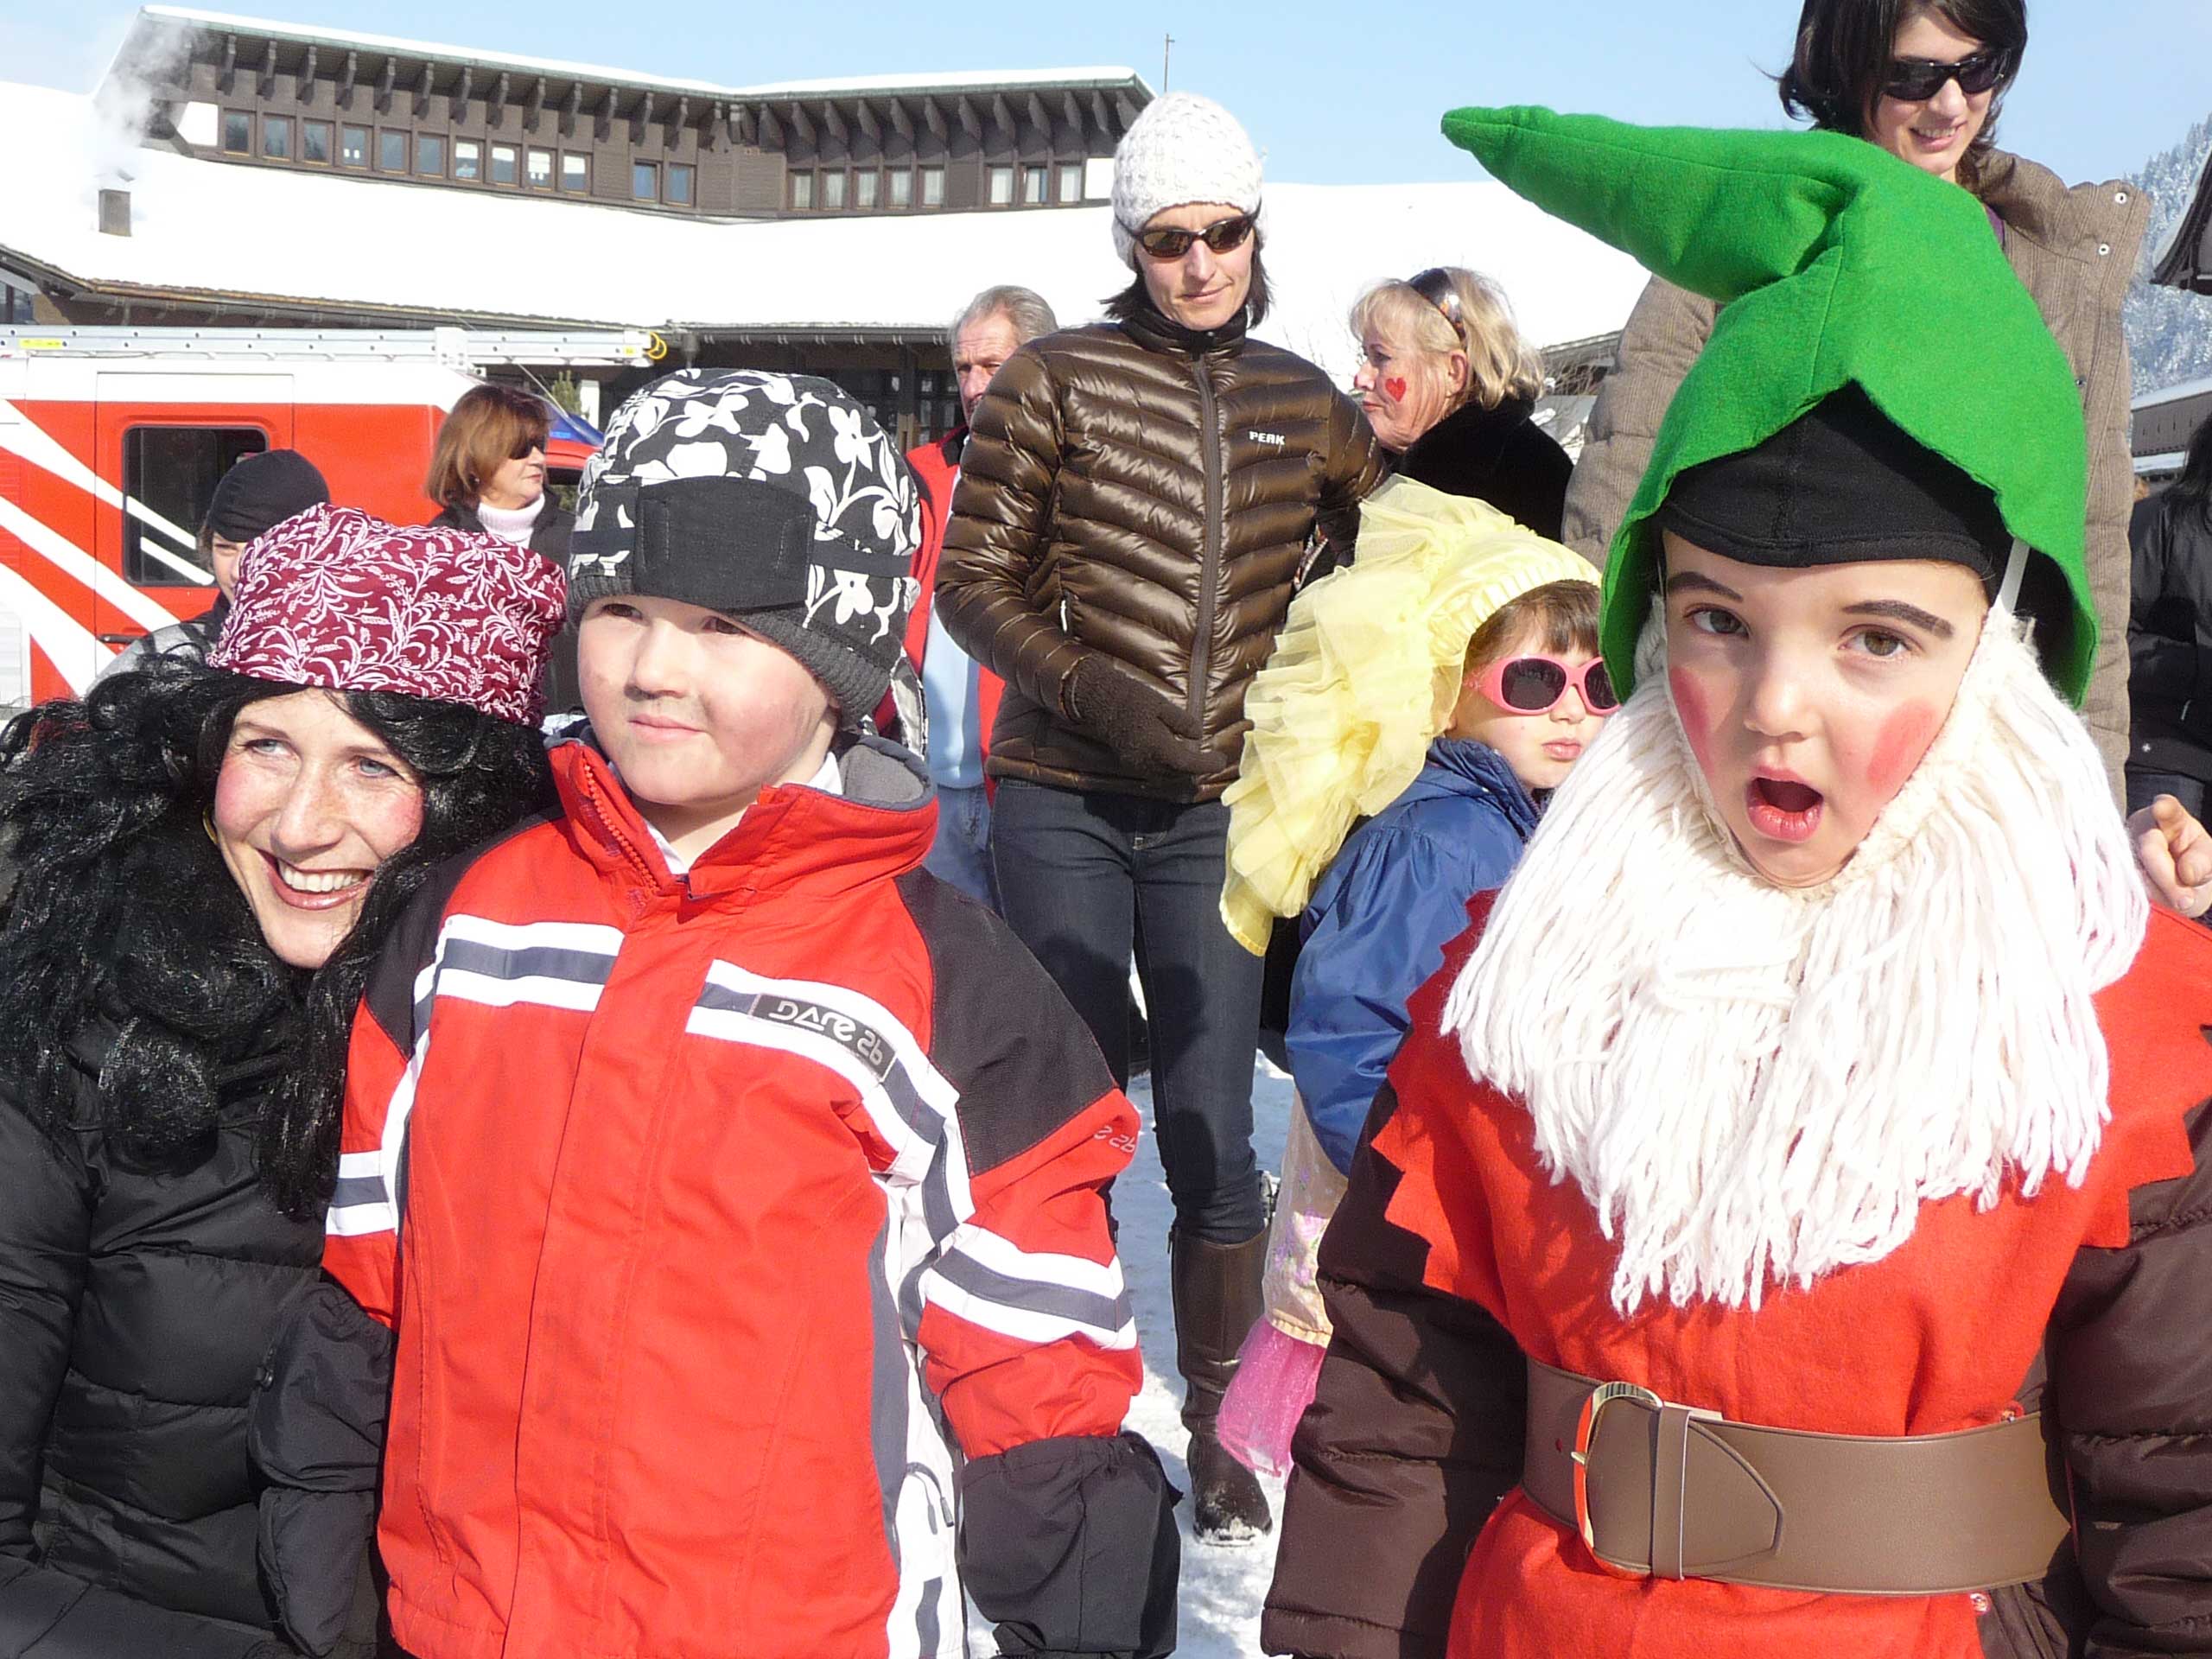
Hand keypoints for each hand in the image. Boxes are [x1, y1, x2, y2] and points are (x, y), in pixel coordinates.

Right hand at [1067, 657, 1234, 776]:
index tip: (1222, 760)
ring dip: (1183, 770)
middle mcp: (1148, 762)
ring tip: (1196, 758)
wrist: (1100, 702)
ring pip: (1167, 776)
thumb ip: (1182, 722)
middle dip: (1197, 768)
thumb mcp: (1162, 705)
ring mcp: (1137, 765)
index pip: (1189, 764)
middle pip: (1179, 774)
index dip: (1208, 764)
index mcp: (1159, 748)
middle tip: (1212, 758)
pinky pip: (1155, 772)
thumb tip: (1198, 735)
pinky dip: (1169, 769)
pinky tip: (1174, 756)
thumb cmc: (1132, 699)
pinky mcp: (1130, 762)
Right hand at [2130, 794, 2211, 919]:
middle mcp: (2139, 829)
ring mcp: (2119, 850)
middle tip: (2186, 900)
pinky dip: (2142, 900)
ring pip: (2134, 873)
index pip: (2167, 809)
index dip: (2163, 809)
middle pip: (2148, 848)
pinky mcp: (2107, 873)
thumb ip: (2203, 861)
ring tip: (2178, 901)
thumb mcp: (2207, 859)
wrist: (2179, 889)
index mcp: (2168, 818)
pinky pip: (2121, 889)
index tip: (2161, 808)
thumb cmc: (2195, 865)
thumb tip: (2188, 874)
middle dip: (2166, 876)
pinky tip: (2157, 902)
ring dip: (2158, 892)